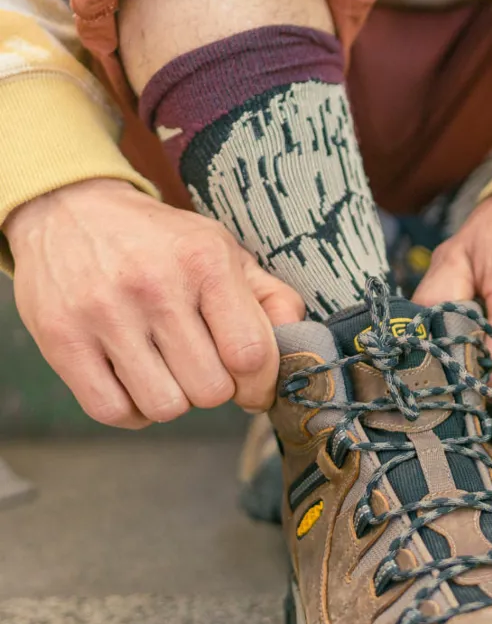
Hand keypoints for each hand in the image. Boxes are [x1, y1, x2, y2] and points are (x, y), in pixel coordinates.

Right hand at [5, 179, 303, 427]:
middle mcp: (155, 285)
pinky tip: (133, 382)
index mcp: (205, 261)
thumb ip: (270, 297)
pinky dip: (130, 410)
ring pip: (164, 407)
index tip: (251, 387)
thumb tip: (299, 345)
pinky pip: (113, 412)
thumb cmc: (159, 243)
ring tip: (165, 370)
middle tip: (199, 366)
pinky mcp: (61, 339)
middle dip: (213, 389)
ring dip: (172, 400)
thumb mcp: (222, 251)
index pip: (251, 355)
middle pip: (210, 391)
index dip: (259, 385)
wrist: (66, 211)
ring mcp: (104, 313)